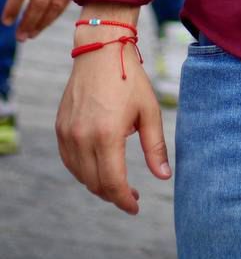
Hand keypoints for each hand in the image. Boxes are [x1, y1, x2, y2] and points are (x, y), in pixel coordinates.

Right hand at [57, 43, 170, 214]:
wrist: (101, 51)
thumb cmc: (130, 79)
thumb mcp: (149, 111)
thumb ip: (155, 146)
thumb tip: (163, 176)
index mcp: (107, 135)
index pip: (113, 183)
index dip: (124, 200)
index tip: (136, 206)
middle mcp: (82, 137)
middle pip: (95, 183)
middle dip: (114, 195)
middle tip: (131, 194)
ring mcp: (68, 133)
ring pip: (80, 175)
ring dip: (98, 184)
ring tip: (117, 181)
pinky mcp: (60, 127)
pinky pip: (69, 160)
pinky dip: (83, 170)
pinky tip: (98, 166)